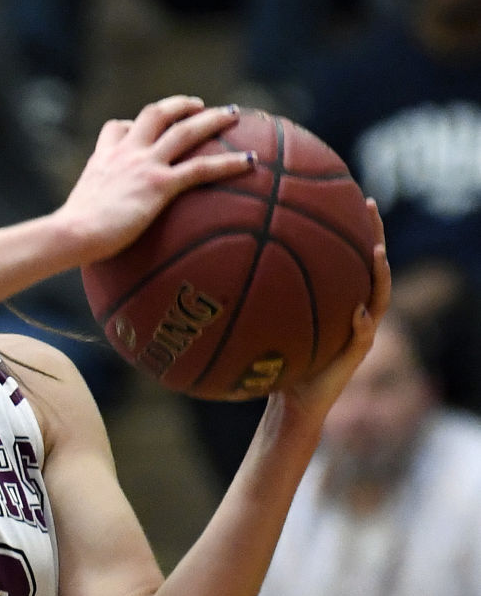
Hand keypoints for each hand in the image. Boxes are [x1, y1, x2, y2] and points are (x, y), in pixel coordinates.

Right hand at [58, 97, 252, 262]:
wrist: (71, 233)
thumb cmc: (69, 236)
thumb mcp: (75, 216)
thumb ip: (87, 217)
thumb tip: (84, 242)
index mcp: (102, 159)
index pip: (116, 128)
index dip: (132, 123)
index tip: (143, 126)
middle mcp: (125, 153)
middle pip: (155, 115)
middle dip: (179, 105)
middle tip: (199, 105)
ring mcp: (144, 165)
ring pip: (184, 130)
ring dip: (212, 118)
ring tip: (233, 114)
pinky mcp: (159, 184)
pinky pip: (202, 167)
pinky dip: (229, 162)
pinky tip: (252, 162)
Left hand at [274, 199, 390, 424]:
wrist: (290, 401)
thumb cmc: (274, 361)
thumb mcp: (261, 323)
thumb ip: (252, 296)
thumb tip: (215, 262)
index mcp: (335, 297)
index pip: (345, 254)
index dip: (348, 225)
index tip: (345, 194)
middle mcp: (353, 309)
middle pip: (370, 265)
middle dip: (373, 234)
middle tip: (368, 206)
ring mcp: (360, 332)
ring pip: (379, 297)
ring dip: (380, 274)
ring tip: (377, 252)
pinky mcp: (355, 356)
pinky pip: (363, 337)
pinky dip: (363, 324)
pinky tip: (358, 312)